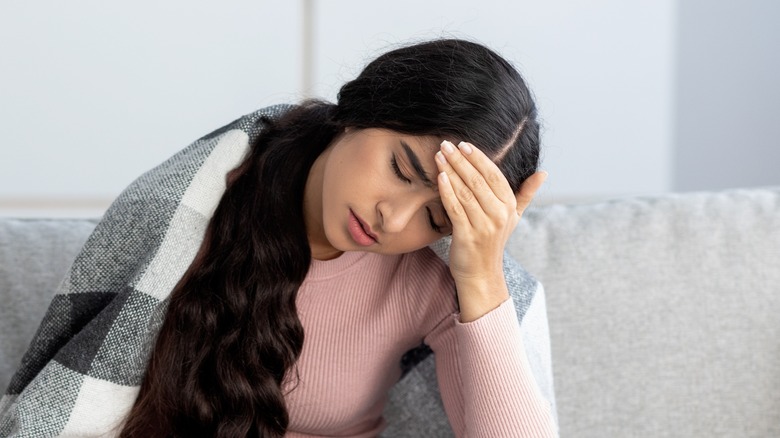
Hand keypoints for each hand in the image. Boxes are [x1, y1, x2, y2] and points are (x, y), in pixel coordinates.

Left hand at [435, 140, 546, 320]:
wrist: (481, 273)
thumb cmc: (493, 241)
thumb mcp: (513, 217)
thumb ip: (526, 193)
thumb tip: (544, 173)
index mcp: (509, 206)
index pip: (494, 175)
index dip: (479, 158)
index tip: (464, 144)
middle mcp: (499, 214)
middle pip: (477, 180)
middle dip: (460, 160)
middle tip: (446, 144)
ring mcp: (484, 225)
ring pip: (465, 191)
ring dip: (450, 170)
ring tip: (439, 155)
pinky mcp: (467, 235)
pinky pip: (455, 207)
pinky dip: (447, 190)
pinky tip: (439, 176)